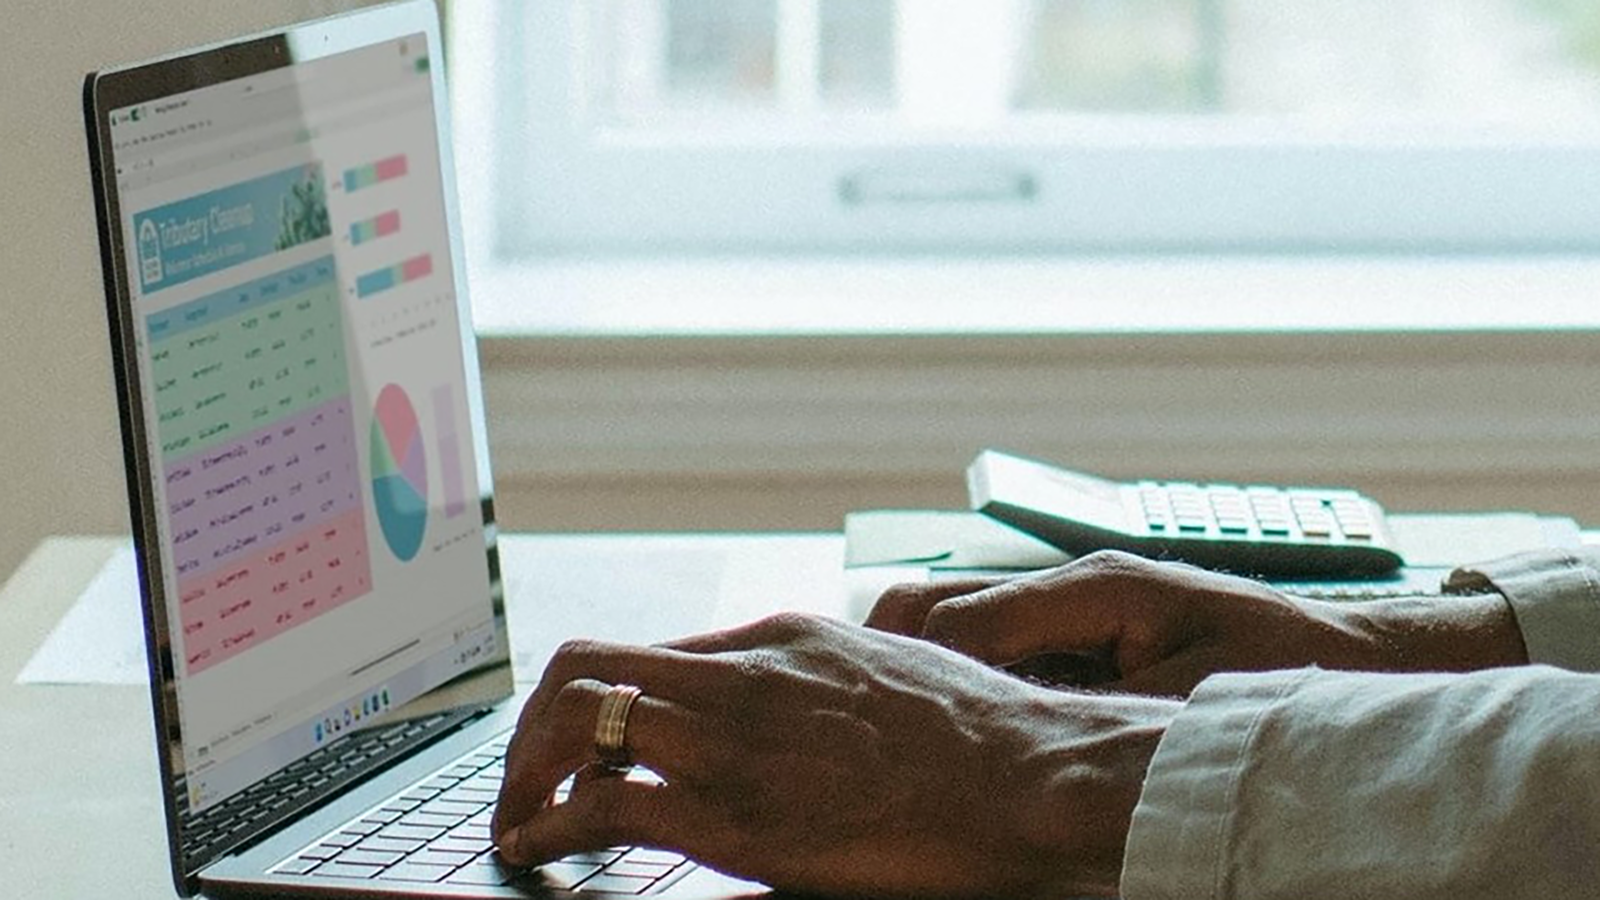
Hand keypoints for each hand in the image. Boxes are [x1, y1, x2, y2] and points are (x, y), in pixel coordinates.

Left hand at [492, 613, 1178, 897]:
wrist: (1033, 775)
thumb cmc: (985, 739)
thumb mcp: (892, 678)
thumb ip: (825, 691)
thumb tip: (804, 721)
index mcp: (780, 639)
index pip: (656, 653)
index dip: (609, 701)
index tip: (592, 742)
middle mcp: (740, 674)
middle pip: (590, 665)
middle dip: (538, 723)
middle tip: (526, 773)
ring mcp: (732, 740)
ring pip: (578, 721)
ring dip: (528, 772)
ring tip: (519, 817)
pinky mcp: (734, 815)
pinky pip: (603, 807)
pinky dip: (549, 826)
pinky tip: (538, 850)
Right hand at [868, 551, 1527, 695]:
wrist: (1343, 653)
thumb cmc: (1279, 666)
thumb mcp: (1186, 696)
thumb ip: (1094, 707)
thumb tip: (1012, 731)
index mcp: (1095, 588)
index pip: (962, 623)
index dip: (917, 676)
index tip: (886, 727)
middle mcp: (1068, 587)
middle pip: (931, 602)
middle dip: (891, 659)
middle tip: (872, 726)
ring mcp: (1068, 606)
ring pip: (949, 616)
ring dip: (924, 668)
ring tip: (906, 733)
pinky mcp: (1076, 631)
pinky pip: (991, 645)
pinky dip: (964, 679)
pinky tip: (966, 732)